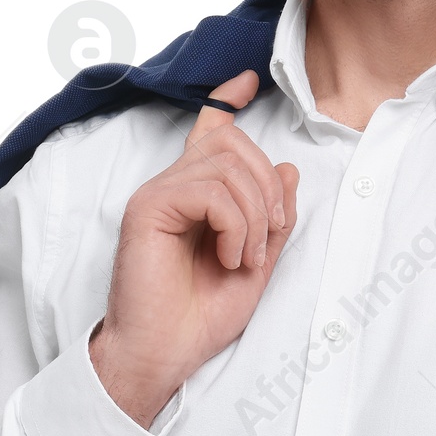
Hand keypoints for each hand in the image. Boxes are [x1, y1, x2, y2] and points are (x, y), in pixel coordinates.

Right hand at [89, 70, 298, 426]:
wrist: (164, 354)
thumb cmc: (199, 317)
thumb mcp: (256, 264)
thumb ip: (273, 219)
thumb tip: (288, 169)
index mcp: (196, 195)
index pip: (210, 130)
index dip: (227, 100)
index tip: (247, 81)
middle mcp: (173, 186)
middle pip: (234, 144)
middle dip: (267, 188)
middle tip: (267, 239)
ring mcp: (157, 193)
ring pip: (228, 166)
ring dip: (255, 216)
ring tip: (244, 258)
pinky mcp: (148, 207)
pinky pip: (210, 191)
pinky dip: (235, 225)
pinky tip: (228, 257)